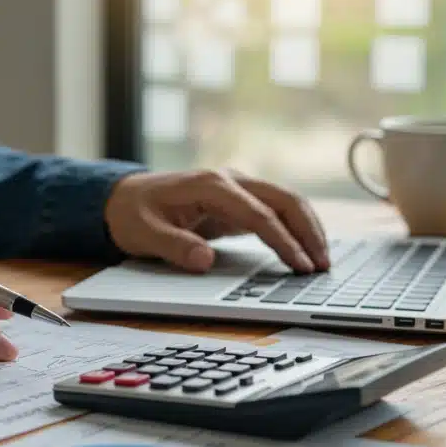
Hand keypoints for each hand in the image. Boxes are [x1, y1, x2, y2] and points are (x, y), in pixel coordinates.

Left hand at [104, 170, 329, 273]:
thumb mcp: (144, 233)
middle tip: (323, 266)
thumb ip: (174, 246)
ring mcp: (236, 189)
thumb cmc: (132, 214)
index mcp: (210, 184)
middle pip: (284, 200)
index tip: (300, 265)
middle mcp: (229, 180)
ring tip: (322, 261)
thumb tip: (205, 260)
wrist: (122, 198)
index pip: (258, 213)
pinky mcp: (238, 202)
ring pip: (286, 202)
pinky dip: (295, 228)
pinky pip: (275, 211)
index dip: (283, 240)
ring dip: (307, 229)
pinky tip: (305, 251)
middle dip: (308, 232)